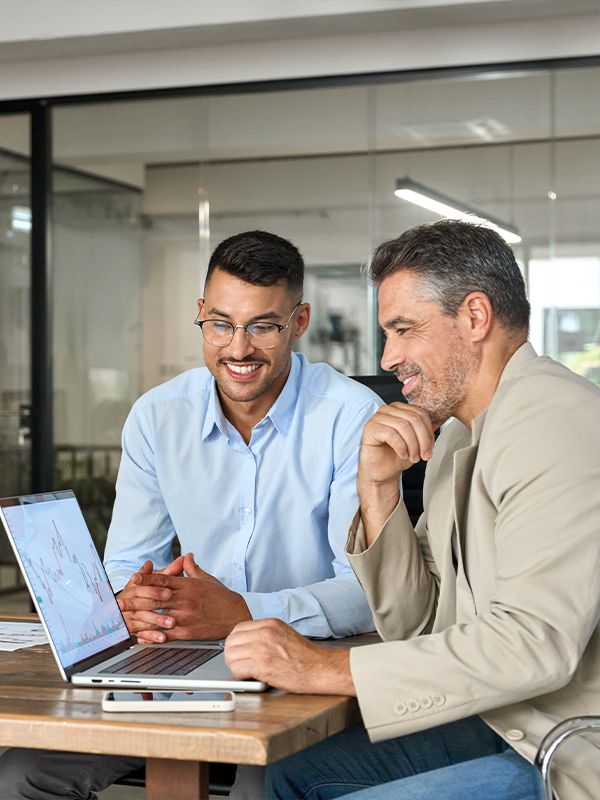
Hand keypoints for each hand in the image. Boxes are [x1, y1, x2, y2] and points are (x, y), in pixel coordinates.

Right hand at [116, 558, 181, 641]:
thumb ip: (169, 571)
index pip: (143, 586)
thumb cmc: (145, 590)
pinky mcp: (132, 629)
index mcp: (135, 586)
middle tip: (171, 607)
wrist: (122, 605)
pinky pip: (141, 633)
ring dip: (157, 621)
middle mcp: (129, 600)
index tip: (169, 592)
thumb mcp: (155, 579)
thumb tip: (184, 558)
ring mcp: (129, 615)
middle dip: (156, 604)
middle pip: (142, 602)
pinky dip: (152, 636)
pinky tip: (163, 637)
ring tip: (172, 624)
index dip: (156, 589)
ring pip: (143, 619)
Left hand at [117, 553, 251, 642]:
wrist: (236, 616)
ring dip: (138, 619)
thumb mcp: (207, 579)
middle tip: (119, 601)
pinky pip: (165, 635)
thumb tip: (186, 556)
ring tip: (124, 620)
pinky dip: (151, 636)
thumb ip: (192, 568)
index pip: (163, 580)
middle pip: (155, 599)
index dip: (147, 579)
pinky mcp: (187, 633)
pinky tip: (140, 637)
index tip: (133, 578)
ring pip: (157, 618)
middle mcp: (184, 601)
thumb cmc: (222, 597)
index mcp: (188, 586)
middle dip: (135, 599)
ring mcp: (185, 618)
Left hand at [224, 618, 354, 694]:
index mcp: (270, 623)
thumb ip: (266, 634)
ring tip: (245, 671)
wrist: (320, 668)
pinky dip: (240, 674)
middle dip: (232, 654)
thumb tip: (248, 642)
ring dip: (234, 665)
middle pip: (231, 641)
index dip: (236, 642)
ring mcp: (262, 648)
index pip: (238, 628)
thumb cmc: (306, 657)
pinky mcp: (262, 665)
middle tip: (239, 663)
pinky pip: (237, 668)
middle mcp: (264, 632)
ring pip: (230, 655)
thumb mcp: (285, 634)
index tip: (239, 650)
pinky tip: (250, 676)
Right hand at [358, 403, 436, 544]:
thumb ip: (425, 430)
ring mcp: (376, 418)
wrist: (382, 472)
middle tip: (423, 455)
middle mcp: (387, 410)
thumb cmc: (396, 456)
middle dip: (422, 440)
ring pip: (403, 425)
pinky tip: (402, 454)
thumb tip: (439, 422)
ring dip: (412, 445)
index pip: (420, 413)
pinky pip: (390, 433)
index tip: (430, 448)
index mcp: (399, 409)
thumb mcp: (417, 442)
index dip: (429, 432)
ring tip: (412, 457)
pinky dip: (401, 447)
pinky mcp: (370, 429)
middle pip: (413, 418)